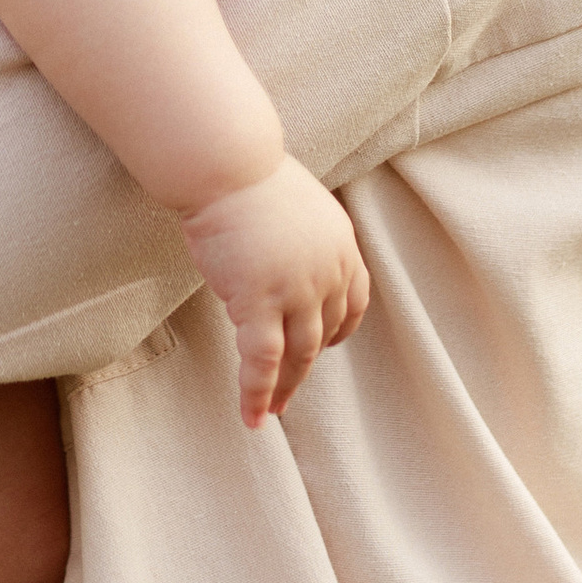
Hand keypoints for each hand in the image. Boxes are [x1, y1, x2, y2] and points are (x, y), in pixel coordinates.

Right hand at [178, 158, 371, 430]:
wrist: (228, 165)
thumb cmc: (249, 176)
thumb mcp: (298, 204)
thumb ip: (302, 237)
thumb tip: (285, 254)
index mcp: (342, 244)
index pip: (354, 300)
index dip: (339, 329)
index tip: (324, 345)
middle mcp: (328, 271)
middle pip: (325, 333)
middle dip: (308, 367)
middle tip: (291, 391)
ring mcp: (297, 289)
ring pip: (299, 355)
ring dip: (286, 388)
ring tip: (271, 411)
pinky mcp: (260, 301)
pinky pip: (263, 360)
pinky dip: (258, 393)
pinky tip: (253, 417)